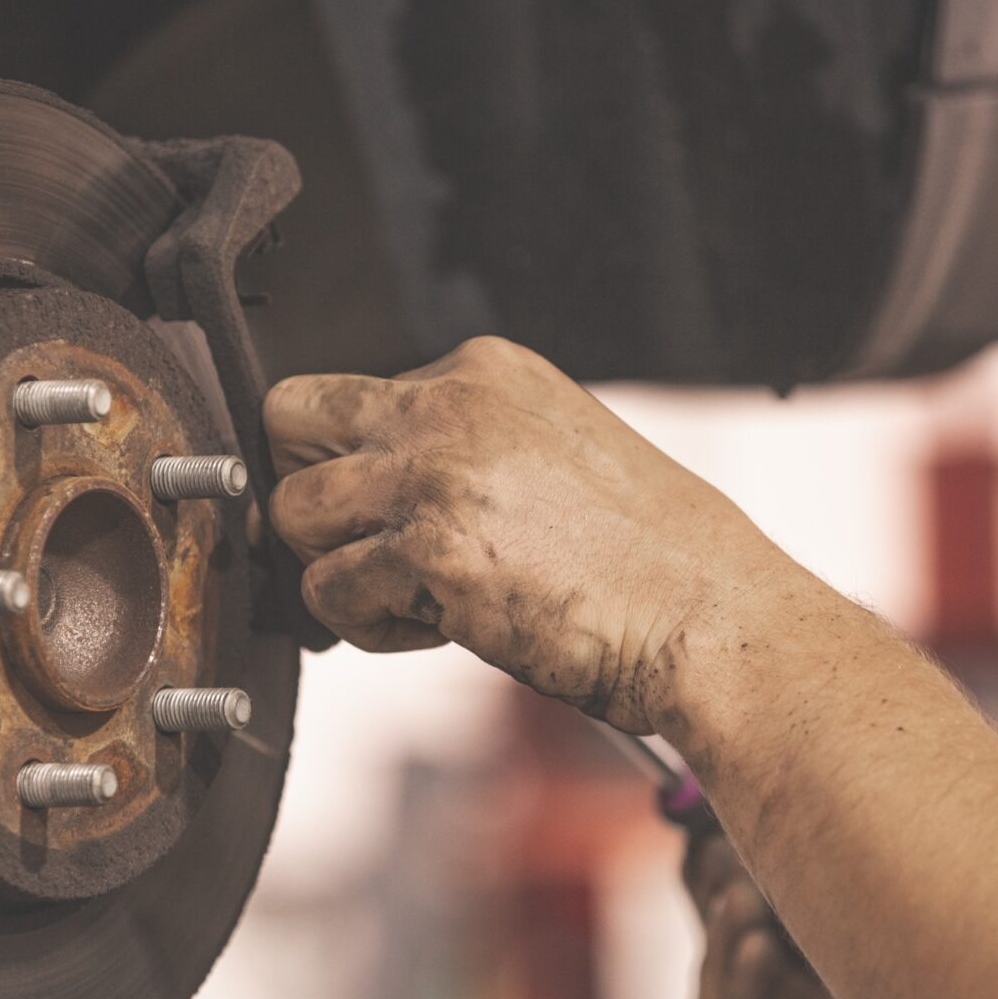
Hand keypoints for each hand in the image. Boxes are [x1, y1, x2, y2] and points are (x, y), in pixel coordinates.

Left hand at [262, 337, 773, 731]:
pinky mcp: (426, 548)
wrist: (709, 617)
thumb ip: (463, 448)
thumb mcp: (554, 452)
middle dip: (307, 491)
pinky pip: (326, 589)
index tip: (405, 520)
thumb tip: (373, 489)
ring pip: (292, 511)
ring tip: (411, 600)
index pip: (348, 396)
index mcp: (483, 369)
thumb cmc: (649, 559)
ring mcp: (431, 471)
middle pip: (288, 421)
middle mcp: (447, 402)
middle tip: (359, 548)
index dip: (358, 469)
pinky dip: (366, 625)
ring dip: (335, 567)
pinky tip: (437, 629)